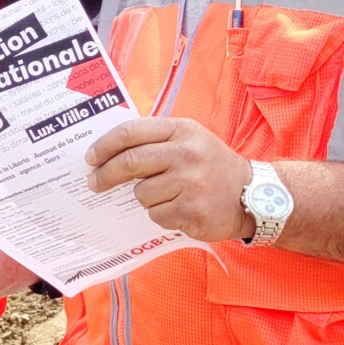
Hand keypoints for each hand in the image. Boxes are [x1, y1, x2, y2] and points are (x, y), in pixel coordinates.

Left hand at [86, 117, 253, 243]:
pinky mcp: (191, 210)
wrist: (253, 195)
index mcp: (182, 130)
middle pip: (129, 162)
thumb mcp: (190, 139)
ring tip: (165, 195)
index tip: (90, 157)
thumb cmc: (212, 166)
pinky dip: (160, 214)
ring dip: (144, 198)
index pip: (130, 132)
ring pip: (140, 193)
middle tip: (94, 183)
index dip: (104, 145)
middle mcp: (186, 153)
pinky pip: (156, 214)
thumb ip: (155, 140)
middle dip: (104, 174)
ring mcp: (189, 183)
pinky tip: (178, 209)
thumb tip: (107, 152)